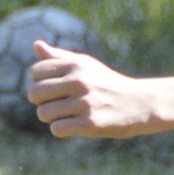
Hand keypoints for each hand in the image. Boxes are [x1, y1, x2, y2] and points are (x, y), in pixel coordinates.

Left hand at [29, 41, 158, 138]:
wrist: (138, 103)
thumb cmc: (107, 83)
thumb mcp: (87, 65)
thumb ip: (60, 57)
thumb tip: (36, 45)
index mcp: (76, 64)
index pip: (35, 72)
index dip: (39, 82)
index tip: (53, 88)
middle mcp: (79, 81)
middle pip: (34, 93)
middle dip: (41, 102)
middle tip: (55, 104)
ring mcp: (85, 102)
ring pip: (43, 113)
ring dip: (51, 118)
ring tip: (66, 115)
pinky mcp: (90, 123)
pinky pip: (57, 129)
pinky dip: (61, 130)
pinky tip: (74, 125)